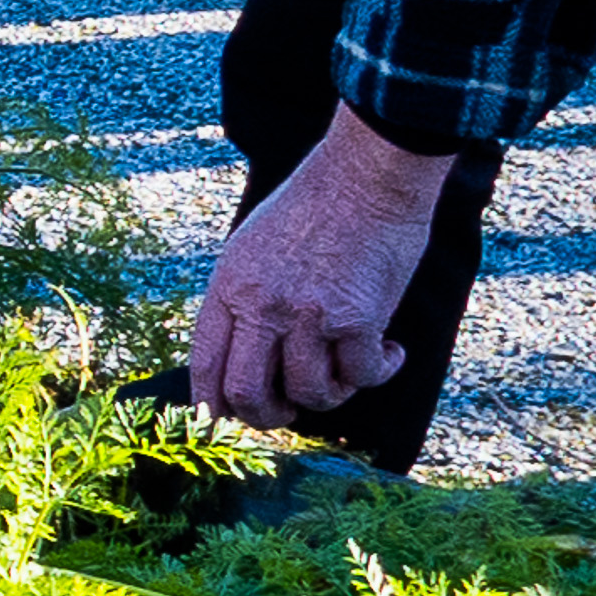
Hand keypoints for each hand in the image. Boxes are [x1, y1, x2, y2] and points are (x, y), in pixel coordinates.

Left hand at [187, 106, 447, 428]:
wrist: (365, 173)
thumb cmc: (314, 205)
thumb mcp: (254, 246)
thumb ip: (245, 298)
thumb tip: (247, 356)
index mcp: (229, 285)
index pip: (205, 364)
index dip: (214, 405)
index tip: (229, 421)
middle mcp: (261, 304)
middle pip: (248, 395)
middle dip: (271, 416)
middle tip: (293, 407)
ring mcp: (306, 314)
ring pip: (311, 394)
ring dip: (333, 393)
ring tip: (349, 367)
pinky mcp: (356, 318)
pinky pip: (362, 376)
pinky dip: (379, 372)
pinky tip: (389, 351)